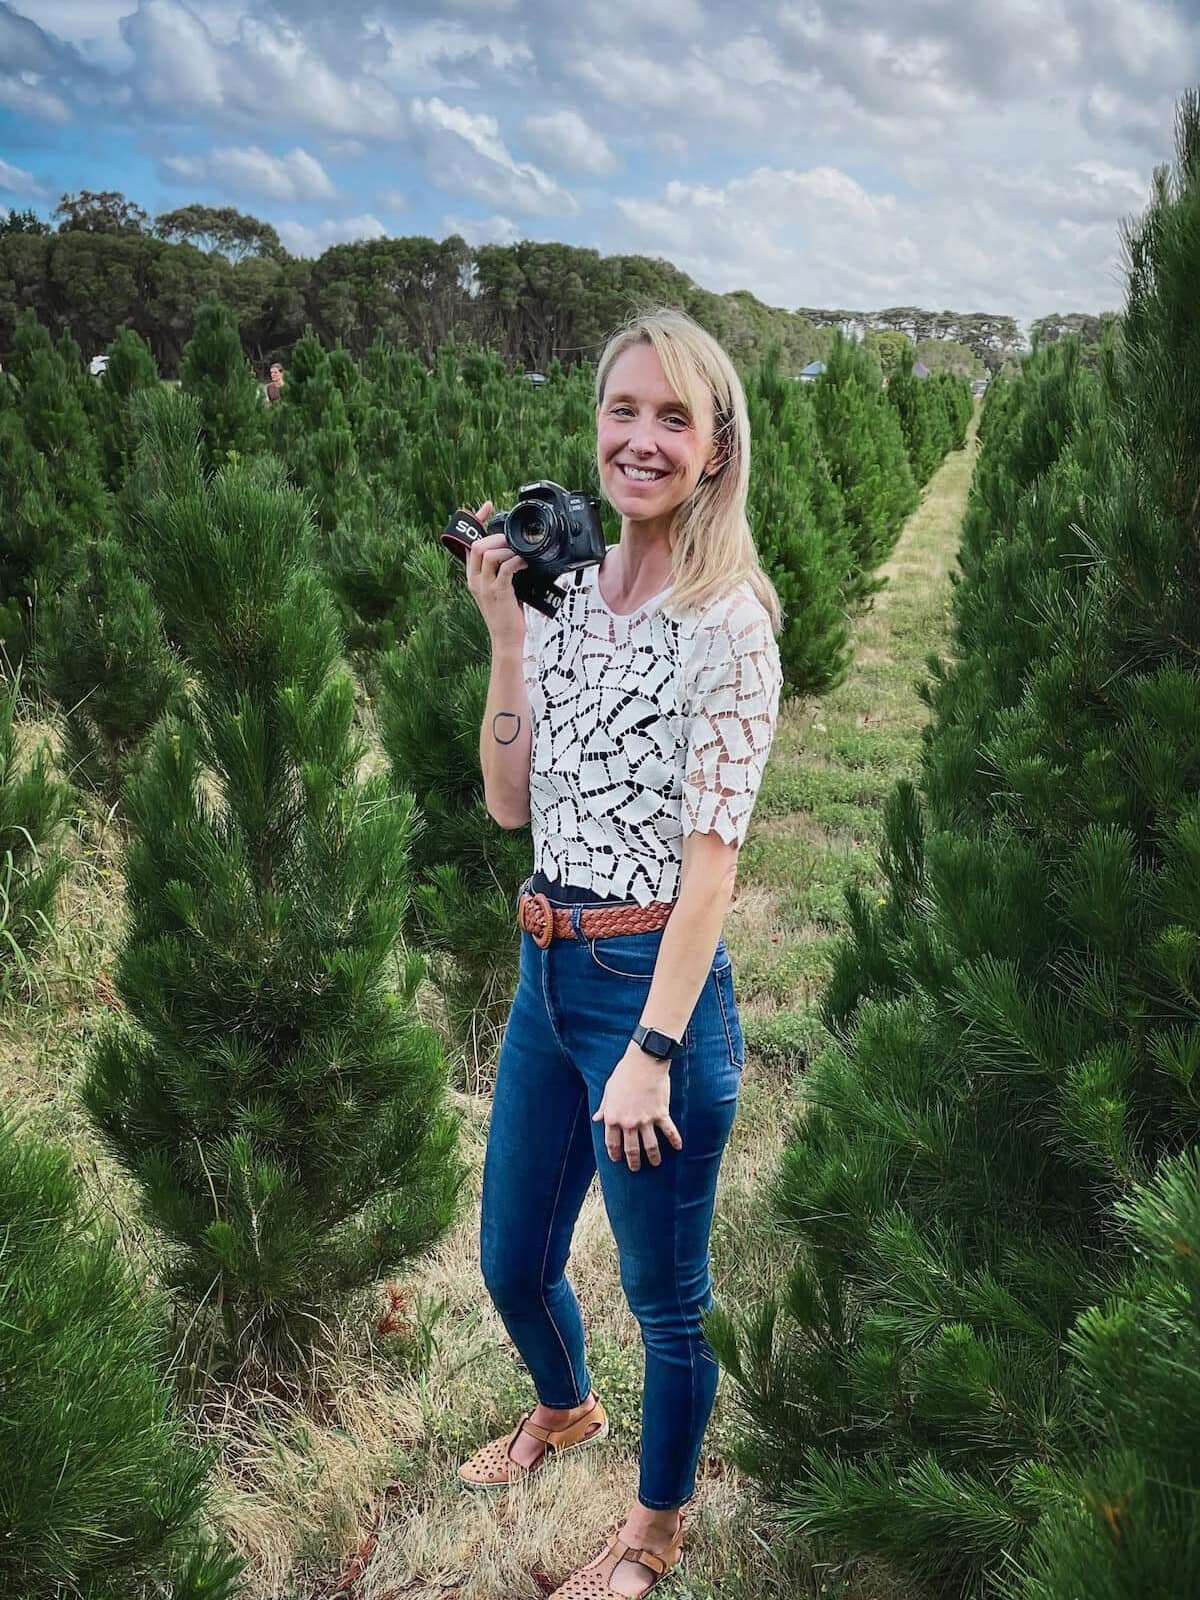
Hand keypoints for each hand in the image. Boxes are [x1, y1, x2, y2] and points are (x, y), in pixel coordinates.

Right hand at [464, 501, 526, 649]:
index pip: (468, 543)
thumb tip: (514, 551)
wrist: (505, 639)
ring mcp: (485, 586)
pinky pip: (506, 568)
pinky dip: (517, 561)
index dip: (476, 522)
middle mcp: (475, 579)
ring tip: (520, 552)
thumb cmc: (505, 614)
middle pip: (476, 544)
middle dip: (496, 536)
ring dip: (507, 548)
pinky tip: (525, 563)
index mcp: (472, 576)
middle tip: (512, 538)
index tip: (486, 507)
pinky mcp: (498, 592)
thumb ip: (500, 570)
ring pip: (489, 553)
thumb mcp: (499, 588)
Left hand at [592, 1044, 683, 1172]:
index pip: (612, 1142)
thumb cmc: (624, 1073)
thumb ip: (604, 1107)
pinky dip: (674, 1140)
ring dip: (653, 1157)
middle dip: (633, 1161)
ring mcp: (646, 1120)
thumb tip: (597, 1118)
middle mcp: (629, 1122)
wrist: (643, 1062)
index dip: (614, 1153)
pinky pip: (669, 1131)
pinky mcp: (661, 1114)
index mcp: (613, 1117)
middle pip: (631, 1149)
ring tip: (655, 1164)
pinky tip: (678, 1147)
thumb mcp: (609, 1090)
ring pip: (650, 1146)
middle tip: (635, 1168)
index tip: (617, 1159)